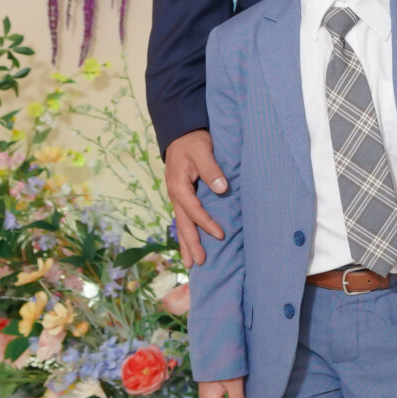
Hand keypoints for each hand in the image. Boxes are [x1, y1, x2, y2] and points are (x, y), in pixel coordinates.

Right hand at [166, 130, 227, 265]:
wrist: (181, 133)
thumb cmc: (193, 141)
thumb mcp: (202, 150)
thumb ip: (211, 169)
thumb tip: (221, 188)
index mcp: (178, 185)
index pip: (193, 210)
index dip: (206, 223)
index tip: (220, 235)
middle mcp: (175, 194)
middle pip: (183, 224)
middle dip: (191, 244)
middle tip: (199, 263)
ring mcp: (177, 197)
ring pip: (181, 224)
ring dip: (186, 243)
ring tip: (191, 263)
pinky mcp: (181, 196)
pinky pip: (183, 218)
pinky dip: (186, 233)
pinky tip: (190, 244)